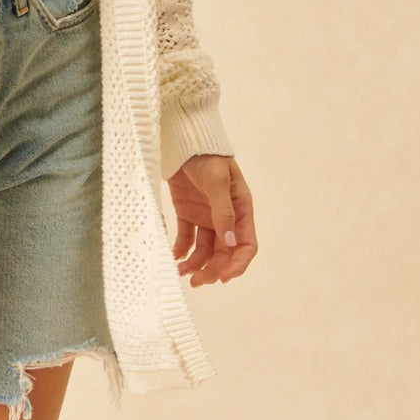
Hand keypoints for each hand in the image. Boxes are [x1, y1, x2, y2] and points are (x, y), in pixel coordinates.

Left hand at [167, 154, 256, 285]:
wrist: (182, 138)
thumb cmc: (207, 156)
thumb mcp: (218, 181)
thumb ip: (223, 211)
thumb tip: (230, 242)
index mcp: (241, 209)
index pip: (246, 244)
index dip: (237, 264)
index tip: (224, 278)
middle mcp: (225, 216)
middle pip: (224, 252)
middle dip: (213, 269)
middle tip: (197, 281)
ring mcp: (205, 215)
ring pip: (204, 249)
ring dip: (195, 264)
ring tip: (181, 272)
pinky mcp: (187, 212)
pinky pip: (185, 238)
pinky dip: (180, 250)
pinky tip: (173, 257)